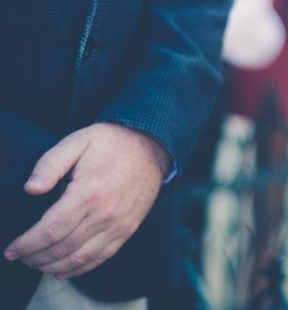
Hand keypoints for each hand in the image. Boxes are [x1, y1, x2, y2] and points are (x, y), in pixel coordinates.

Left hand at [4, 123, 169, 278]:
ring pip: (80, 258)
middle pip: (62, 248)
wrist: (151, 147)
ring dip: (54, 266)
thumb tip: (31, 189)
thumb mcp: (77, 141)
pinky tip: (63, 270)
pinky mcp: (128, 229)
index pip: (51, 230)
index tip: (11, 249)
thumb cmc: (111, 142)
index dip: (27, 244)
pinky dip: (79, 269)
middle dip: (35, 257)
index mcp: (88, 192)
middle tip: (20, 257)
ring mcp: (118, 224)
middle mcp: (105, 213)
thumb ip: (50, 163)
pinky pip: (101, 257)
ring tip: (36, 263)